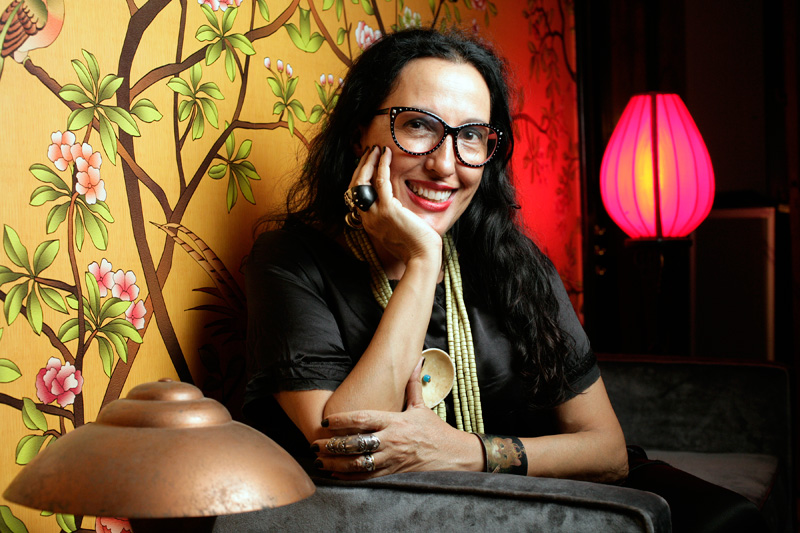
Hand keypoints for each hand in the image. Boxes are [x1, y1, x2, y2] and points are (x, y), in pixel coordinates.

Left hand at [310, 358, 481, 478]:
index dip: (342, 420)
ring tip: (319, 461)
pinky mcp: (393, 474)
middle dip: (333, 445)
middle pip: (356, 443)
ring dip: (336, 463)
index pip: (363, 419)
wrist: (453, 456)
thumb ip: (412, 384)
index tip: (326, 421)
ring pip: (358, 463)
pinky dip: (349, 477)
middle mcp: (391, 441)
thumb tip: (416, 359)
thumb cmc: (435, 430)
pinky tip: (335, 475)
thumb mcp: (422, 407)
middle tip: (315, 444)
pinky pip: (367, 478)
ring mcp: (391, 460)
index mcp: (395, 422)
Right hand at [349, 146, 441, 265]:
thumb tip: (396, 203)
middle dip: (361, 166)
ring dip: (369, 162)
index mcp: (369, 223)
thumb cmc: (416, 246)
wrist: (422, 257)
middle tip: (369, 152)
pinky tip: (387, 155)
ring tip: (376, 149)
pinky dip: (382, 165)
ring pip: (363, 181)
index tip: (367, 164)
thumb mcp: (398, 229)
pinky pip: (381, 182)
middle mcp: (367, 218)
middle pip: (355, 186)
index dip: (360, 177)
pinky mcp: (388, 210)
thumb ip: (392, 216)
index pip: (356, 195)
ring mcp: (375, 214)